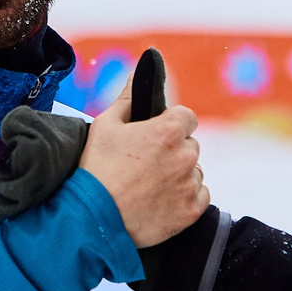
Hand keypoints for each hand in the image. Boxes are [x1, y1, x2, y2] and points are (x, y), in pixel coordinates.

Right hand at [79, 72, 209, 247]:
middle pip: (189, 145)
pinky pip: (199, 196)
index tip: (155, 136)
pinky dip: (184, 198)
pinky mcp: (190, 211)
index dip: (170, 124)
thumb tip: (138, 71)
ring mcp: (189, 185)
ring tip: (148, 185)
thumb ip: (128, 97)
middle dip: (173, 150)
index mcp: (168, 131)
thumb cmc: (96, 169)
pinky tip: (159, 200)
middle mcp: (185, 156)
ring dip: (178, 175)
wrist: (92, 219)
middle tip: (145, 164)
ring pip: (193, 171)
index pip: (186, 117)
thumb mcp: (105, 125)